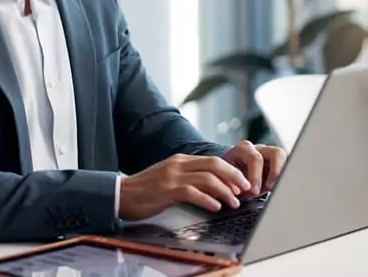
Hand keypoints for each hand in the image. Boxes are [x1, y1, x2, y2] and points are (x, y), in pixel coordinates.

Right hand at [118, 154, 252, 220]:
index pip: (212, 160)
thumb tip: (212, 187)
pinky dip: (207, 199)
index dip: (231, 171)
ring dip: (225, 191)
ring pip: (207, 178)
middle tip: (245, 189)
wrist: (121, 194)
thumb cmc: (145, 190)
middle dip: (234, 177)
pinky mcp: (167, 190)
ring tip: (234, 202)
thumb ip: (187, 178)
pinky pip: (193, 192)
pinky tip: (215, 207)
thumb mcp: (168, 178)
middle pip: (214, 164)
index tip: (242, 183)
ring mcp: (172, 176)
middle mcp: (178, 164)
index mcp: (180, 160)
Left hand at [221, 141, 286, 197]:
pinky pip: (286, 166)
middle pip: (275, 153)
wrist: (227, 177)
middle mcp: (258, 149)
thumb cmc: (226, 178)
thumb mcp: (226, 180)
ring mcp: (269, 154)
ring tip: (276, 188)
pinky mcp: (277, 163)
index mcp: (242, 150)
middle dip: (274, 173)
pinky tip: (279, 188)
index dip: (256, 176)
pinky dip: (283, 177)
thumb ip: (232, 184)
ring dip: (281, 173)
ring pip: (284, 157)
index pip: (254, 158)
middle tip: (269, 188)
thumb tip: (239, 191)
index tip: (254, 191)